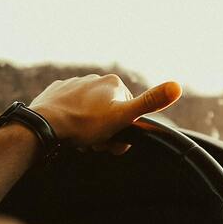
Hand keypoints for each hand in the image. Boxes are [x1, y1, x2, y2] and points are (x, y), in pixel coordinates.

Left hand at [28, 74, 181, 152]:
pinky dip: (71, 121)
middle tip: (95, 145)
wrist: (45, 124)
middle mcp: (94, 79)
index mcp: (113, 84)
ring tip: (80, 140)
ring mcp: (74, 84)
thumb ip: (150, 102)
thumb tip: (177, 86)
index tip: (113, 142)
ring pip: (90, 112)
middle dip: (106, 132)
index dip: (124, 131)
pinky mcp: (56, 92)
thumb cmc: (84, 124)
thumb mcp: (122, 117)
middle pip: (109, 113)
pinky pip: (70, 109)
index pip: (129, 112)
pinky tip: (67, 131)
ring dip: (89, 129)